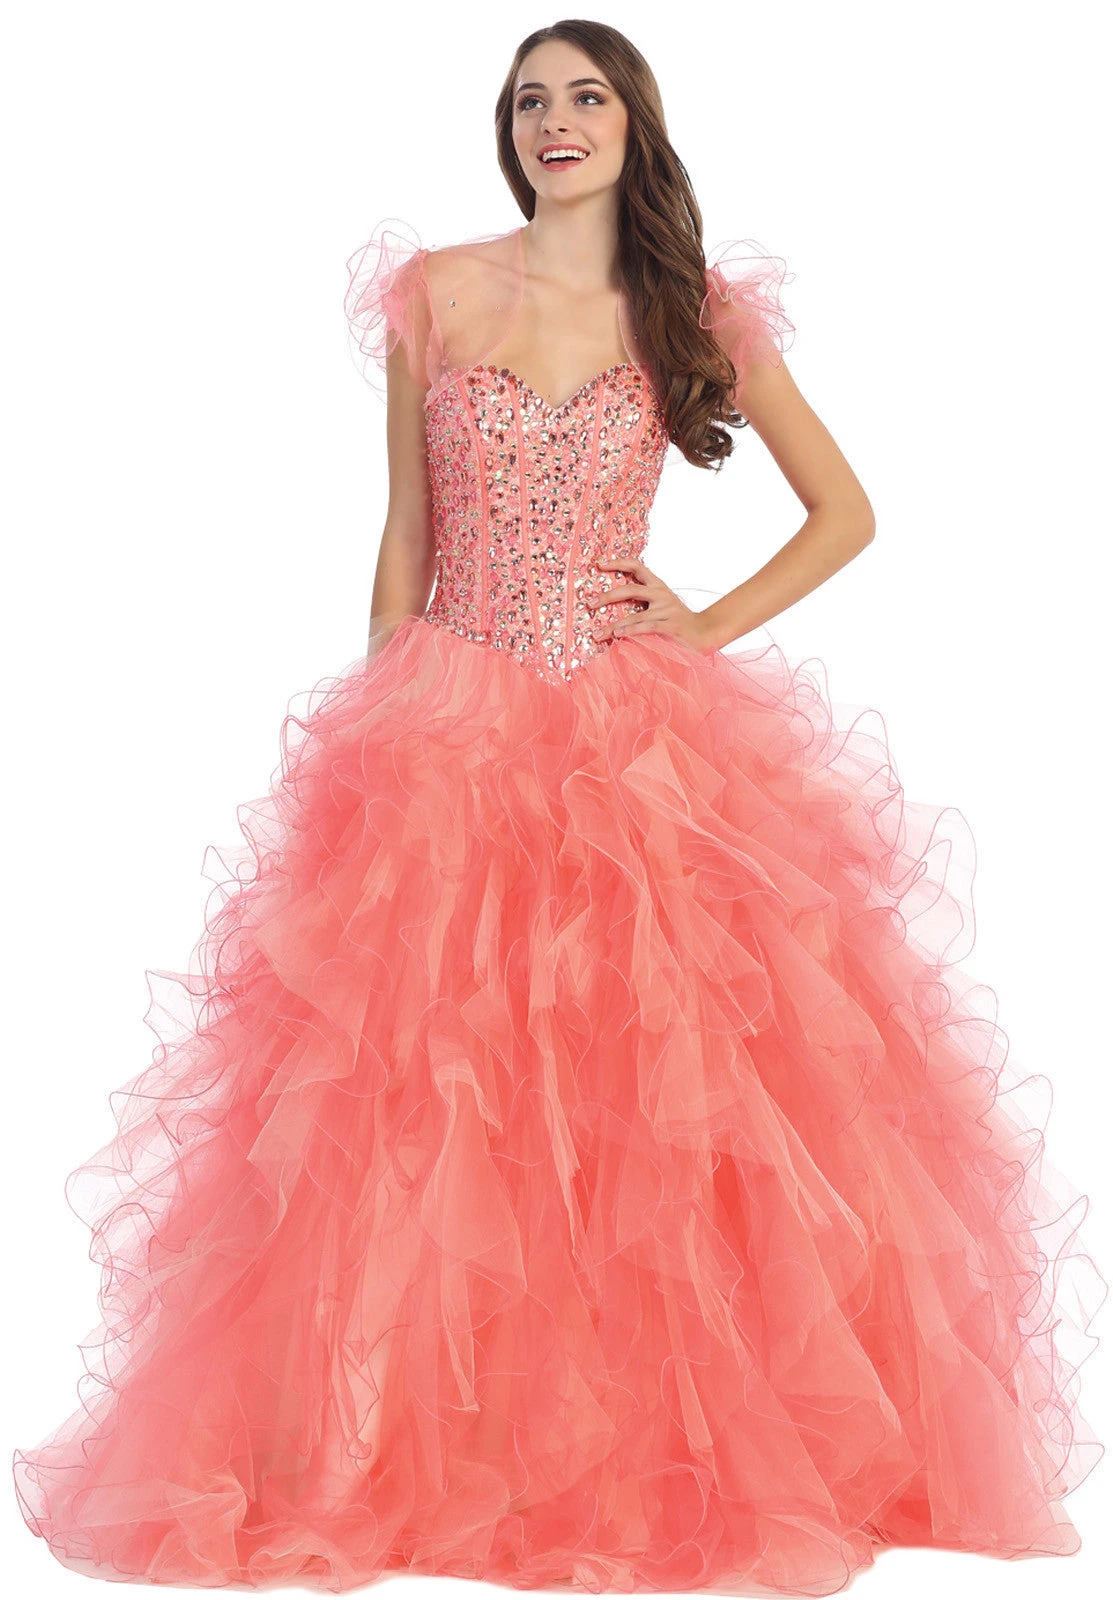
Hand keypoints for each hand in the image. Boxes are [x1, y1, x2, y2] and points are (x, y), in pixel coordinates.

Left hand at [588, 559, 716, 652]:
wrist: (706, 633)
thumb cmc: (678, 622)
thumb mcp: (661, 606)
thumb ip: (643, 603)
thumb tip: (612, 604)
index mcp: (658, 586)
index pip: (636, 566)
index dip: (617, 562)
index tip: (599, 564)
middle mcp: (662, 594)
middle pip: (630, 589)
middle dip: (607, 596)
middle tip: (590, 603)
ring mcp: (667, 609)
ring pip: (634, 615)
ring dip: (613, 626)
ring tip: (597, 634)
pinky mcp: (671, 625)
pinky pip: (646, 627)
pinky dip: (630, 631)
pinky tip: (617, 635)